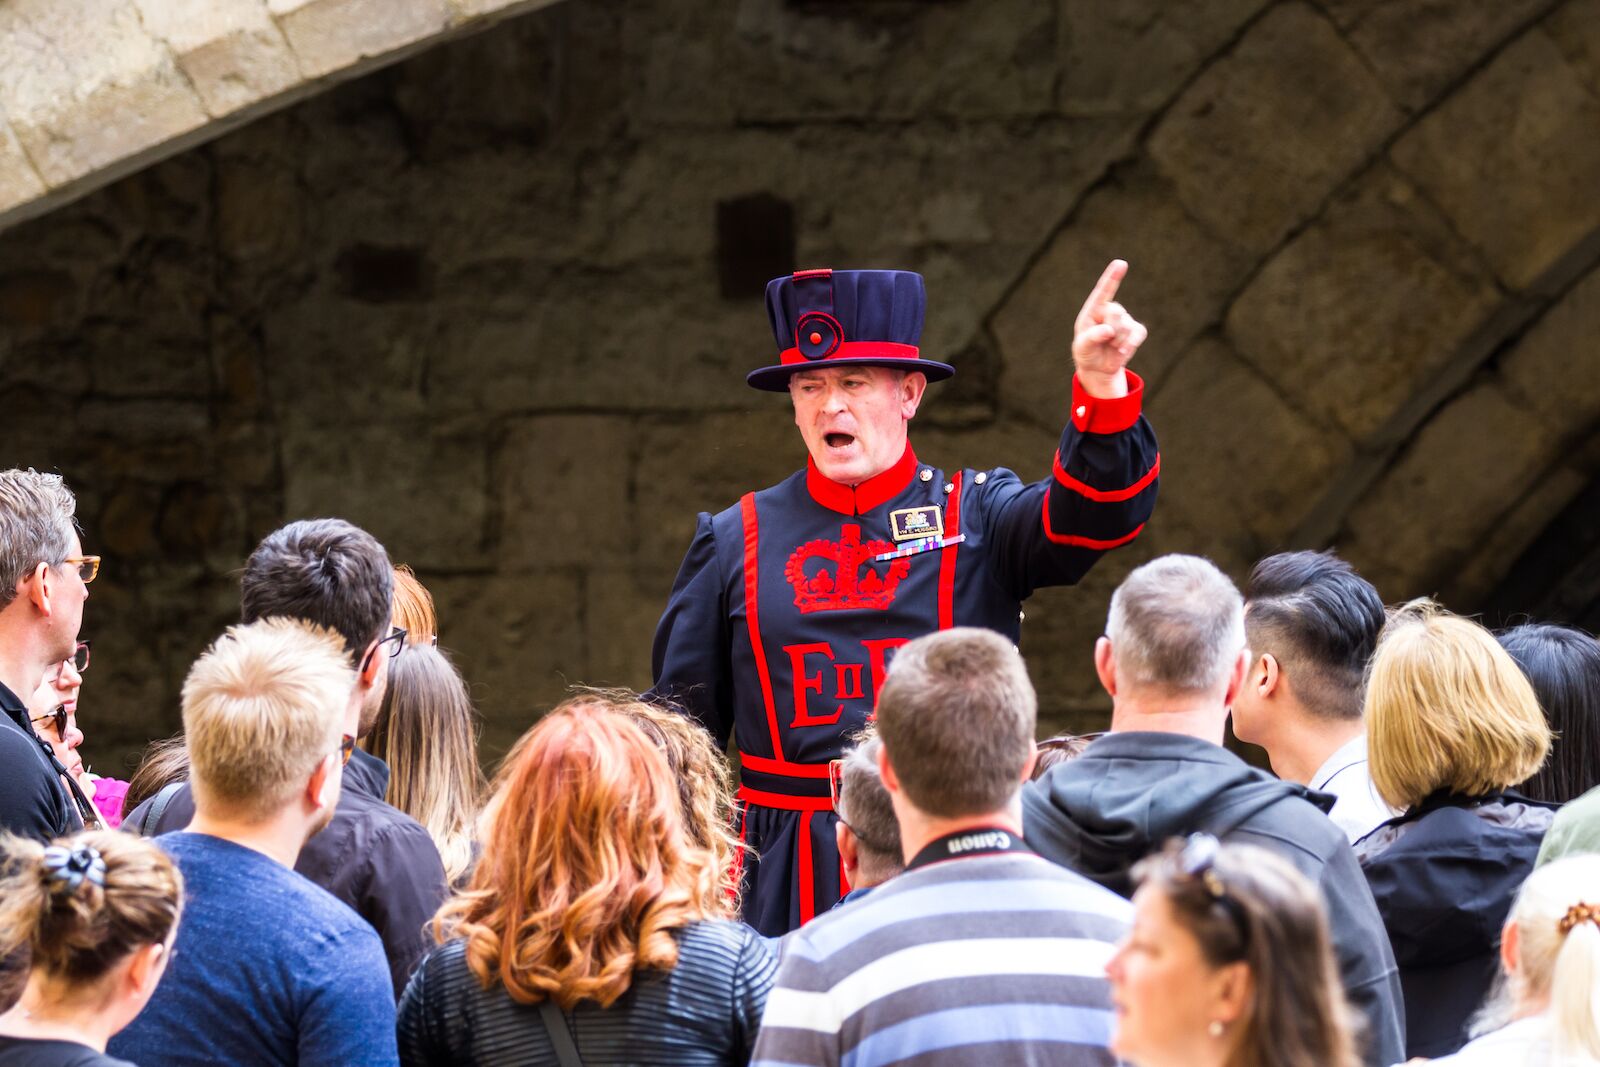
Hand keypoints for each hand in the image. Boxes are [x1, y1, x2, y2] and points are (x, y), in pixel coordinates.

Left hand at [1072, 259, 1146, 398]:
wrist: (1099, 367)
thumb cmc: (1086, 352)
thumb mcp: (1082, 347)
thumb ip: (1091, 337)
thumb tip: (1108, 330)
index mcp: (1093, 309)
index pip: (1103, 290)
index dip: (1112, 276)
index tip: (1120, 263)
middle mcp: (1110, 310)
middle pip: (1116, 312)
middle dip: (1110, 331)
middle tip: (1104, 341)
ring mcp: (1125, 319)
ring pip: (1126, 326)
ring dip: (1117, 342)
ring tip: (1110, 346)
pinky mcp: (1136, 330)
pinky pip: (1138, 334)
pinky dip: (1130, 345)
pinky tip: (1121, 351)